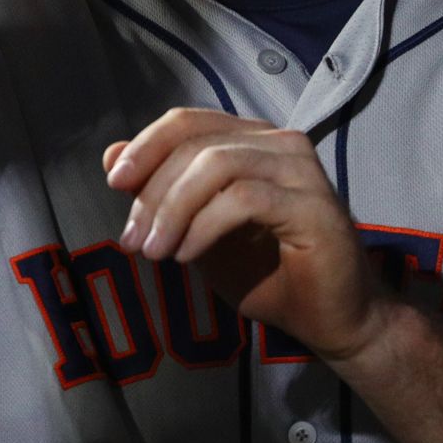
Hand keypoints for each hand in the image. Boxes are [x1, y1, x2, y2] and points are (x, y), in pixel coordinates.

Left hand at [106, 109, 386, 363]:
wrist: (331, 321)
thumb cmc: (268, 275)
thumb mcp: (196, 231)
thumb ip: (161, 192)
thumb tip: (111, 153)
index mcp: (253, 141)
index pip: (189, 121)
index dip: (146, 146)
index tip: (115, 183)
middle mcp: (281, 143)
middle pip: (197, 143)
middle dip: (153, 190)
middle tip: (132, 239)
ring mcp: (301, 170)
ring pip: (218, 164)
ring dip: (174, 209)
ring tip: (155, 252)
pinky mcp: (314, 205)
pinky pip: (244, 199)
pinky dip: (205, 226)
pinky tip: (187, 256)